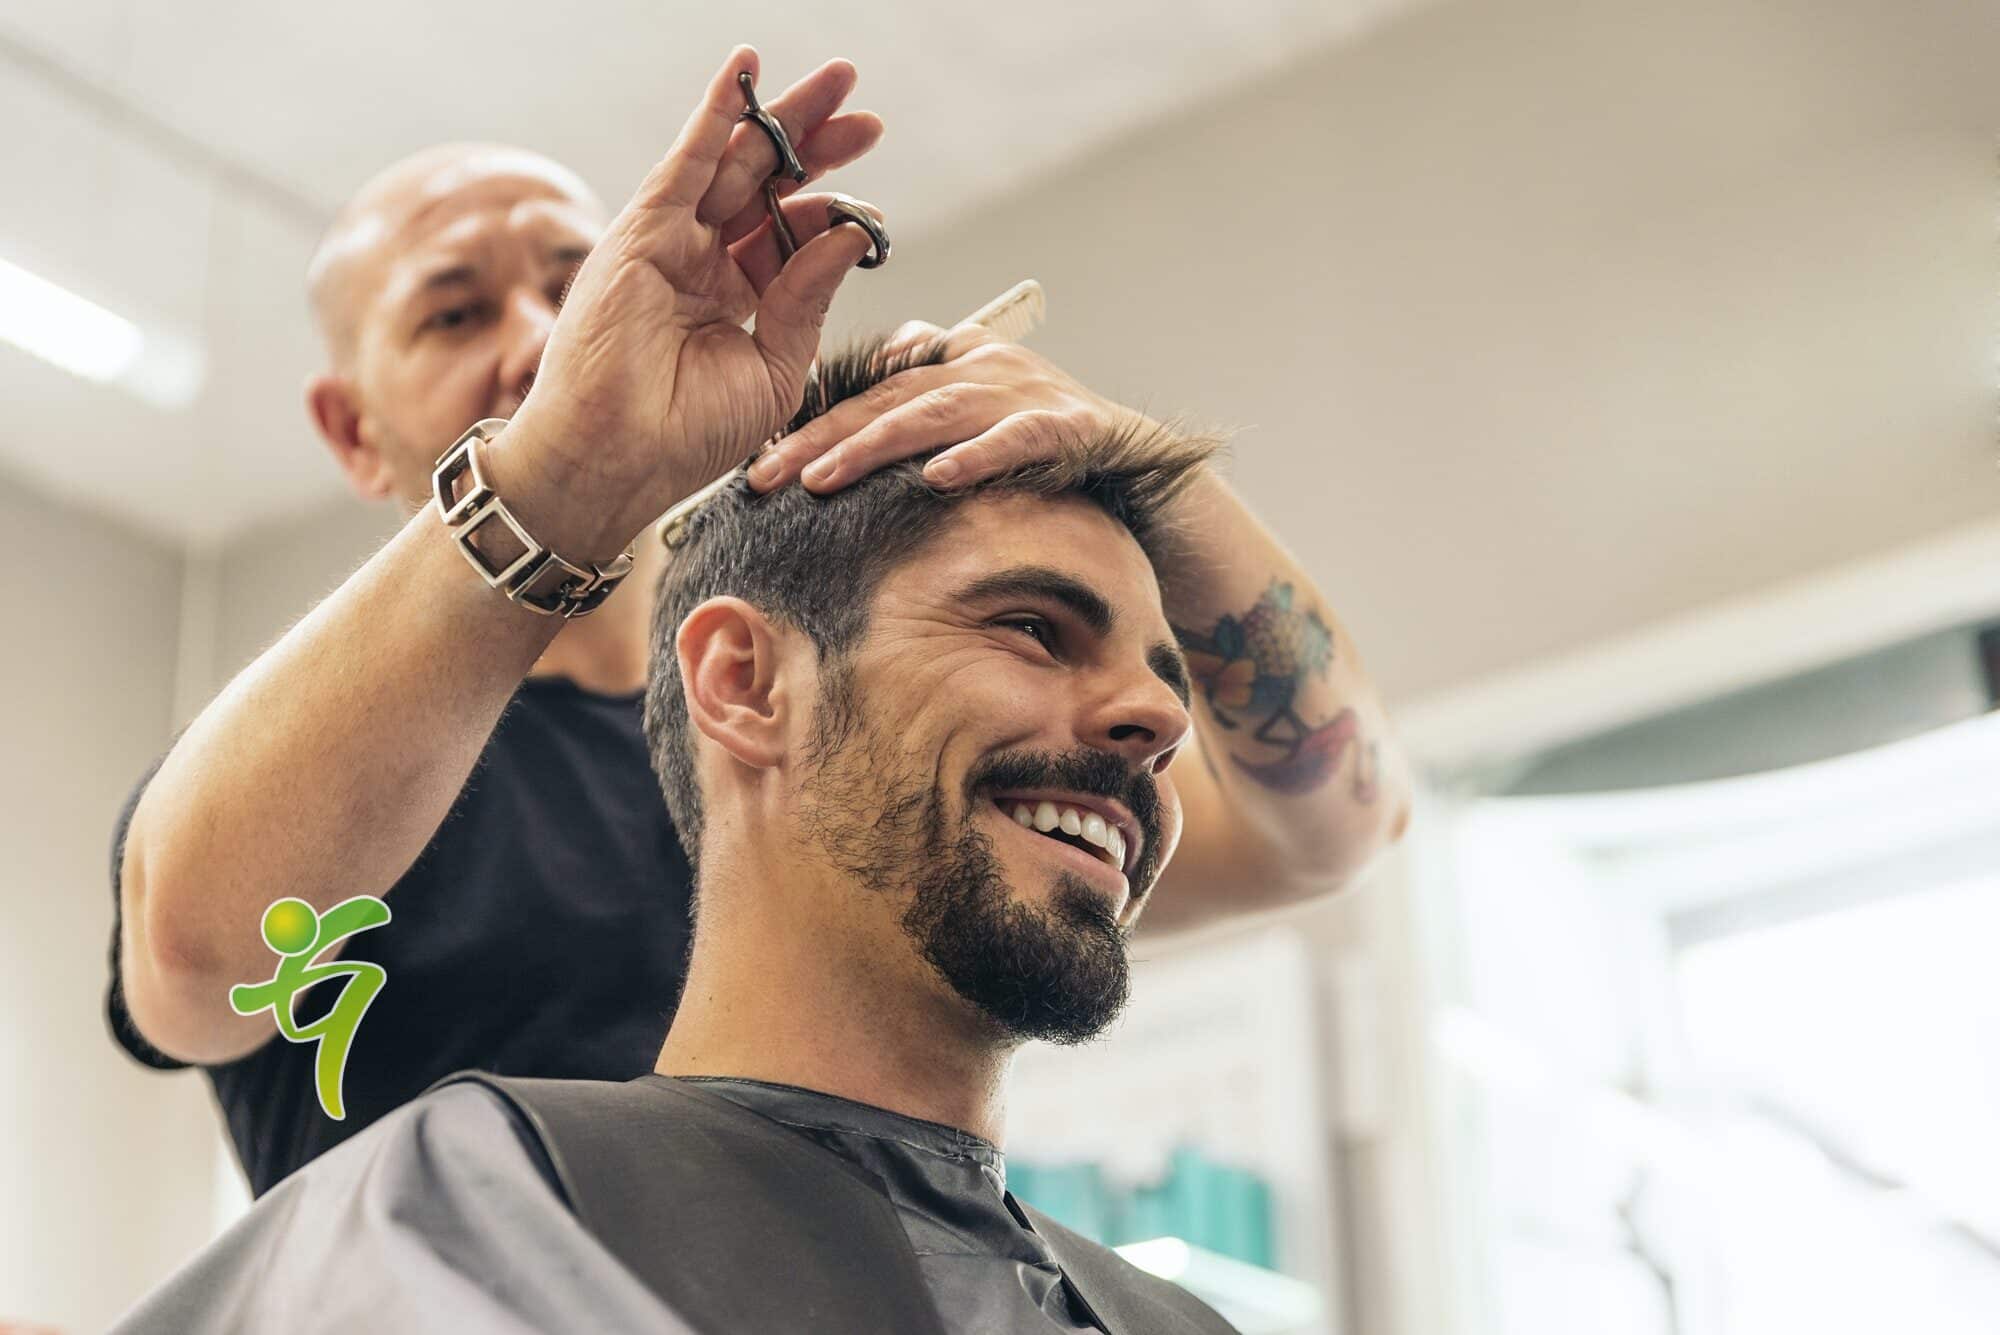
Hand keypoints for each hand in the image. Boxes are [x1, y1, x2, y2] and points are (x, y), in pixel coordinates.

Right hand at [492, 46, 884, 559]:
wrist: (619, 459)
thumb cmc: (687, 434)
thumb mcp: (775, 366)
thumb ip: (808, 297)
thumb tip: (850, 233)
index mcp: (738, 299)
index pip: (791, 237)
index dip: (833, 213)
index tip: (874, 215)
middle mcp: (705, 263)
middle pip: (770, 186)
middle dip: (819, 146)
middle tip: (867, 113)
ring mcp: (672, 243)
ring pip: (736, 162)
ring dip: (782, 116)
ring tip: (837, 79)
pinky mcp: (643, 231)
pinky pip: (687, 160)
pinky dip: (716, 113)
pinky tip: (746, 71)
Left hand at [744, 322, 1140, 494]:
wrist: (1142, 461)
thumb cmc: (1049, 443)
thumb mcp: (983, 409)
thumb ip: (933, 384)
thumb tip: (888, 352)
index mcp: (958, 359)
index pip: (870, 386)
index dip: (813, 417)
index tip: (759, 455)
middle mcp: (985, 366)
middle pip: (887, 399)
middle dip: (820, 437)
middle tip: (764, 476)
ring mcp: (1028, 393)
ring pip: (935, 414)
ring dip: (873, 446)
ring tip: (822, 478)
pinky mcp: (1071, 427)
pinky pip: (1016, 440)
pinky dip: (977, 457)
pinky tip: (937, 478)